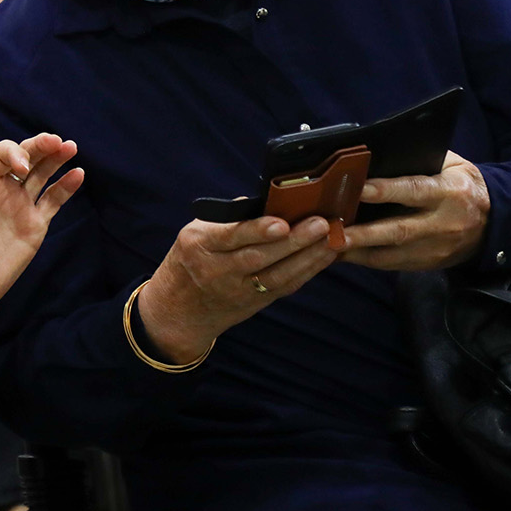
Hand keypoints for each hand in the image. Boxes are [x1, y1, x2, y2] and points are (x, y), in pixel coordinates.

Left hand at [0, 133, 83, 325]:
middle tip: (56, 140)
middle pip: (26, 158)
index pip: (2, 155)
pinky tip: (78, 173)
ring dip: (56, 159)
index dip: (14, 154)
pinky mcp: (35, 225)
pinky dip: (66, 187)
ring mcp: (21, 206)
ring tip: (70, 147)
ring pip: (42, 175)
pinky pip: (53, 201)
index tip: (22, 168)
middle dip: (40, 146)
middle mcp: (4, 189)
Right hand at [137, 215, 340, 362]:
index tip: (282, 222)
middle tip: (321, 223)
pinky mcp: (254, 303)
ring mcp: (237, 291)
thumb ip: (228, 219)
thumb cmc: (190, 259)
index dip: (258, 230)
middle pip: (260, 257)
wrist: (177, 310)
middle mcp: (217, 270)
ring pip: (277, 275)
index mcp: (199, 245)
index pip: (231, 236)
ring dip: (308, 257)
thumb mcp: (195, 233)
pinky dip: (307, 271)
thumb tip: (268, 199)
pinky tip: (325, 255)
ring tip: (332, 238)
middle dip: (294, 241)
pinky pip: (284, 286)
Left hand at [342, 151, 490, 270]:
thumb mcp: (450, 164)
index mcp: (449, 192)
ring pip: (392, 254)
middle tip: (334, 232)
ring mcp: (436, 248)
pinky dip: (365, 260)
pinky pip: (392, 264)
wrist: (496, 222)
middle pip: (399, 230)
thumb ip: (418, 160)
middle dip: (364, 233)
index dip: (385, 191)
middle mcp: (443, 223)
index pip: (414, 190)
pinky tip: (342, 254)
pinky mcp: (429, 264)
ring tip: (327, 246)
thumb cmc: (462, 185)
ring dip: (358, 252)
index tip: (357, 189)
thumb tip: (377, 155)